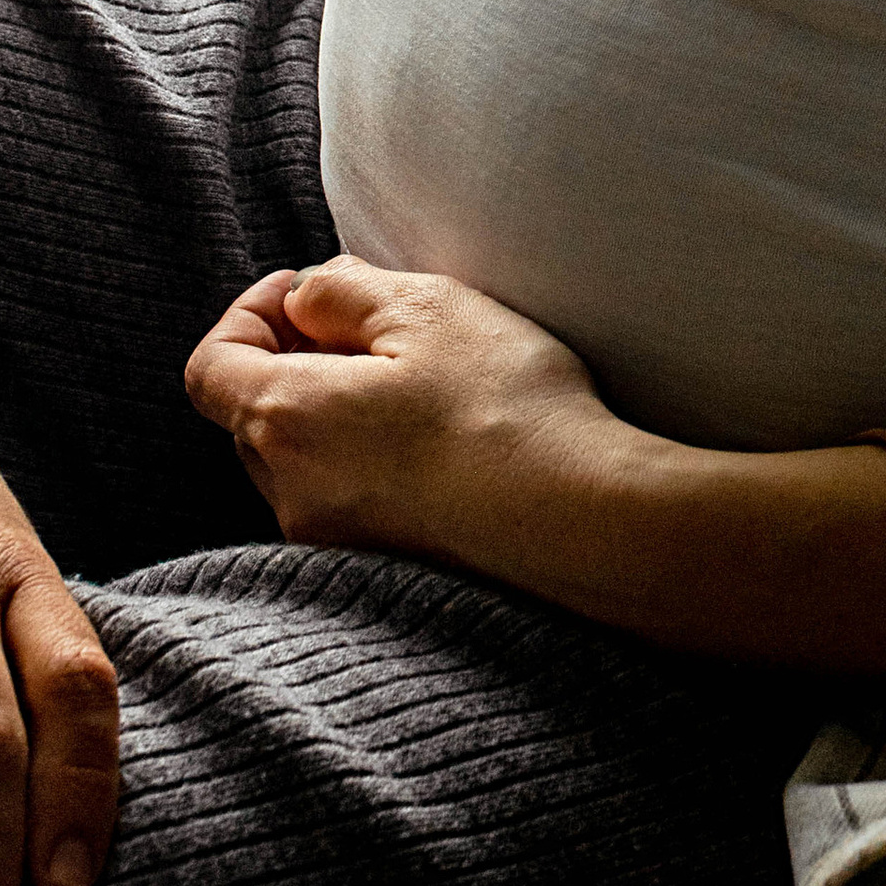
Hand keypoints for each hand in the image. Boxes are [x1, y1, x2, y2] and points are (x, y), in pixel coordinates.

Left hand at [185, 260, 644, 593]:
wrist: (580, 522)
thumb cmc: (504, 406)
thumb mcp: (425, 308)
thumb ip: (341, 290)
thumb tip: (303, 299)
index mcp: (285, 418)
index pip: (209, 366)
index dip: (246, 314)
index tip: (307, 290)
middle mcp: (291, 492)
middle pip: (249, 415)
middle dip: (289, 359)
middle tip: (364, 324)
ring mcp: (332, 541)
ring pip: (298, 461)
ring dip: (331, 412)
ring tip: (409, 381)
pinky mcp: (378, 571)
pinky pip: (343, 500)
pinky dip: (366, 460)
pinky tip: (435, 441)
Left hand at [189, 261, 885, 707]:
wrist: (663, 555)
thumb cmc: (564, 421)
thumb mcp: (462, 316)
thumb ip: (367, 295)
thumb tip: (306, 284)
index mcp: (317, 431)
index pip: (223, 358)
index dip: (275, 313)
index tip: (356, 297)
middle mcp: (337, 507)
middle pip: (284, 421)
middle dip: (344, 377)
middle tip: (441, 348)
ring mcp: (407, 568)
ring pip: (373, 481)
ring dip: (420, 438)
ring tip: (513, 408)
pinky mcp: (491, 601)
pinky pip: (449, 532)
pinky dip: (478, 499)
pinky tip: (553, 477)